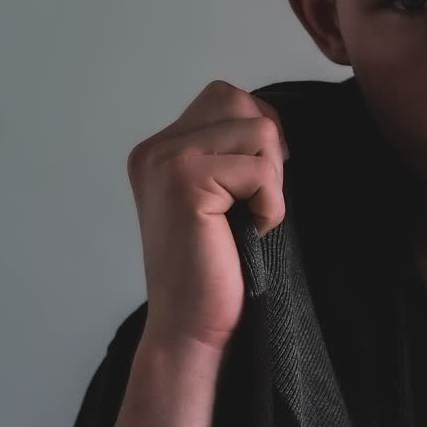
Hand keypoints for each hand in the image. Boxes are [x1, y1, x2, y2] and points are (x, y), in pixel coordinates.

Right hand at [126, 80, 290, 355]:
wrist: (192, 329)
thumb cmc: (217, 265)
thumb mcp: (219, 192)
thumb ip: (227, 147)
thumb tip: (271, 117)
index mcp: (158, 148)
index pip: (226, 97)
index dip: (258, 133)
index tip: (253, 186)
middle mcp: (155, 149)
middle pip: (241, 101)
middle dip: (265, 150)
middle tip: (255, 201)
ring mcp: (166, 161)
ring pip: (259, 130)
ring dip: (271, 180)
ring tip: (250, 217)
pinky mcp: (185, 182)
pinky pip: (260, 169)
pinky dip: (271, 202)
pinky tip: (251, 231)